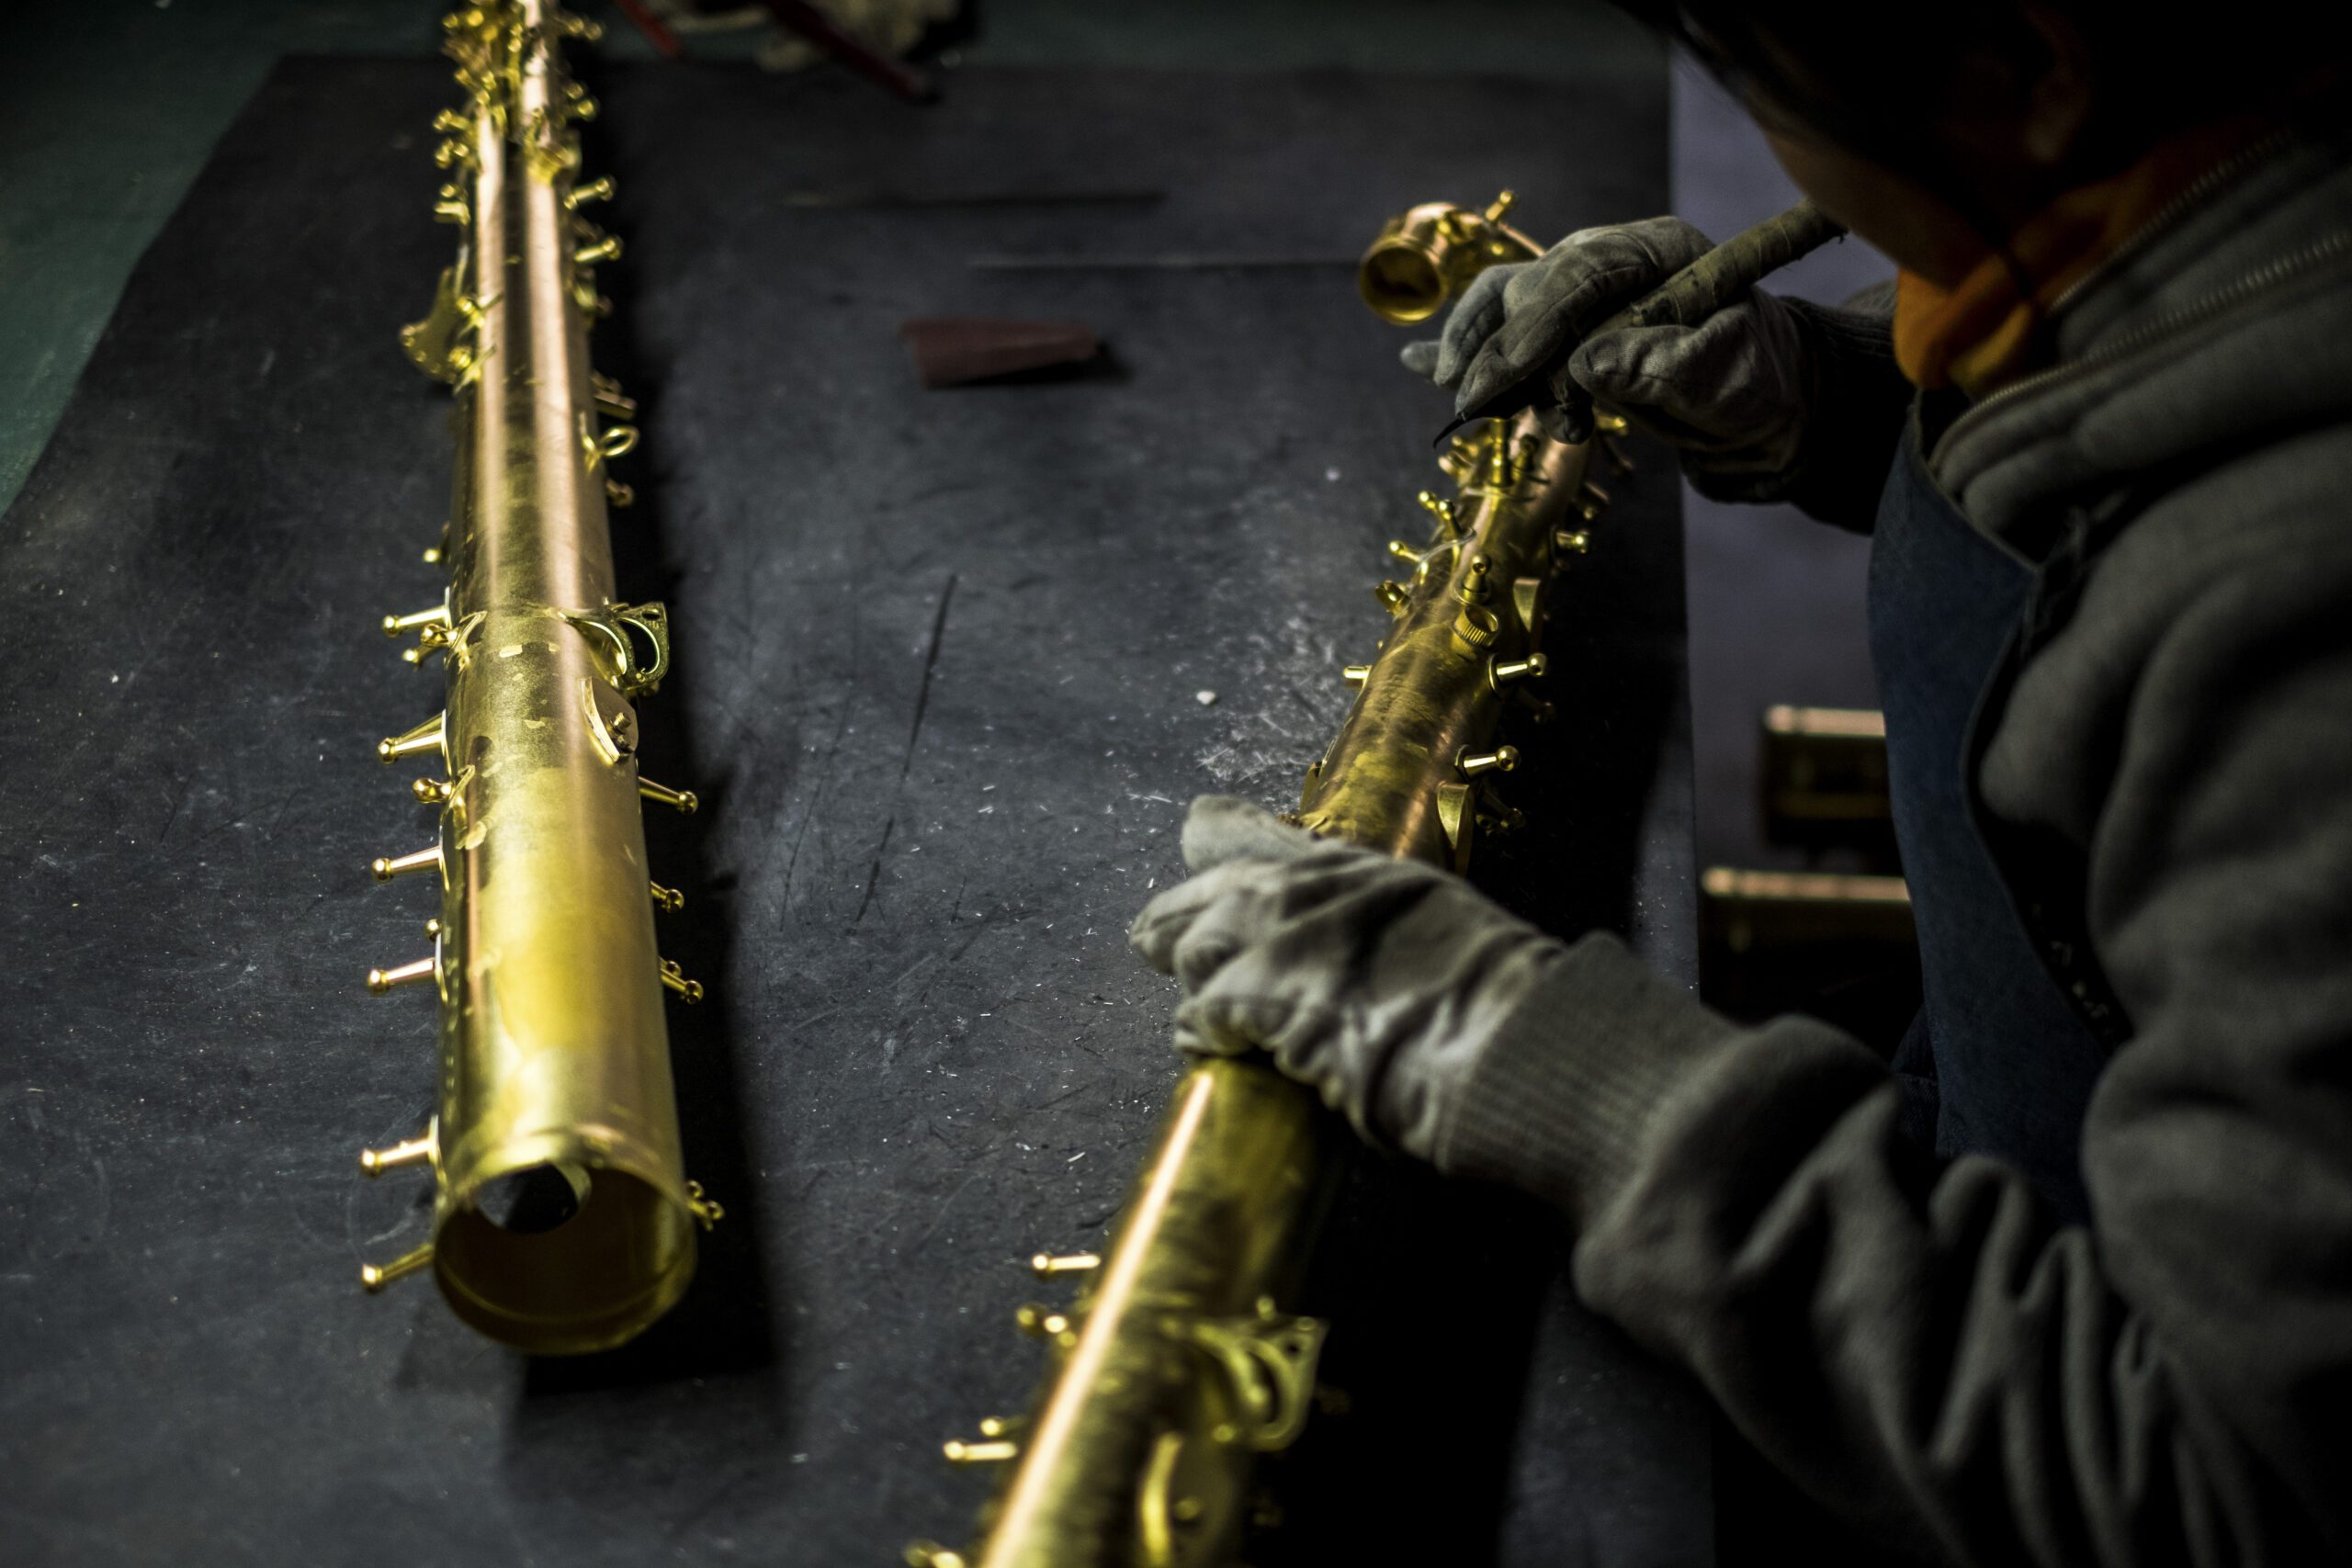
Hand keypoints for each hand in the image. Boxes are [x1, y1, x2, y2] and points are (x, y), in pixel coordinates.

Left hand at [1127, 796, 1563, 1163]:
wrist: (1526, 1045)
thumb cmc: (1509, 1009)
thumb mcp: (1453, 934)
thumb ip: (1398, 930)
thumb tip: (1379, 962)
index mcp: (1375, 871)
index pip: (1278, 837)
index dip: (1228, 836)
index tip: (1203, 827)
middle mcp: (1325, 890)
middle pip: (1218, 890)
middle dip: (1181, 915)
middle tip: (1153, 937)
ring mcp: (1293, 938)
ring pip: (1199, 947)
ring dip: (1195, 981)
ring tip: (1198, 1011)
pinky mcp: (1271, 996)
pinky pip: (1204, 1009)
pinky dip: (1200, 1030)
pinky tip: (1204, 1046)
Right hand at [1399, 216, 1814, 478]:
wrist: (1762, 402)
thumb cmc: (1753, 380)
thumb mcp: (1725, 374)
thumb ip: (1662, 364)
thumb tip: (1584, 367)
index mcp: (1656, 250)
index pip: (1577, 273)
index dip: (1529, 327)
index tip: (1492, 382)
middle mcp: (1611, 259)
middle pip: (1531, 289)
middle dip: (1505, 354)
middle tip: (1479, 408)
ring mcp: (1585, 291)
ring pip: (1507, 308)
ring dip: (1494, 366)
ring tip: (1489, 411)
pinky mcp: (1567, 326)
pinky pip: (1505, 325)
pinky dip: (1469, 350)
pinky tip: (1419, 366)